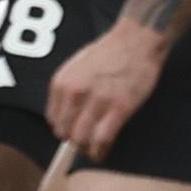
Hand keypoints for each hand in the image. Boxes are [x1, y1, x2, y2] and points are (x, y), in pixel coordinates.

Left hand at [46, 24, 167, 160]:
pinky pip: (102, 139)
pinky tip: (103, 150)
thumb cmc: (109, 51)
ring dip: (87, 148)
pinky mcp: (119, 108)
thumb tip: (66, 113)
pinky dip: (101, 149)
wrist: (137, 40)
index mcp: (61, 83)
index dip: (64, 129)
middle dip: (75, 141)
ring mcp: (97, 101)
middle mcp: (75, 94)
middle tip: (86, 143)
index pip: (53, 121)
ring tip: (94, 148)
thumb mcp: (75, 66)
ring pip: (82, 139)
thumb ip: (67, 89)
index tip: (74, 132)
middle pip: (66, 133)